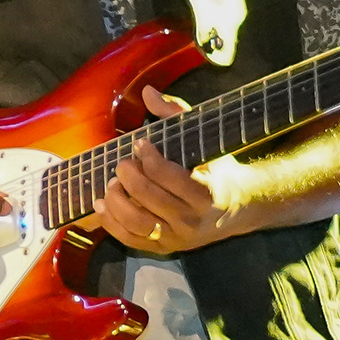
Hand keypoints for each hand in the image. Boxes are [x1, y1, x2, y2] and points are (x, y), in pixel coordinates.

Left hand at [100, 106, 248, 252]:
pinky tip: (101, 204)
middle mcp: (192, 220)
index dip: (148, 157)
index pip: (168, 176)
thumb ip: (175, 115)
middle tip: (122, 163)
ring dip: (116, 202)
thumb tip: (147, 91)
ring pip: (136, 223)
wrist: (239, 209)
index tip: (139, 143)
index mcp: (206, 193)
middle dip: (129, 176)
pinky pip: (131, 240)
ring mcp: (177, 237)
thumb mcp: (204, 141)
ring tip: (112, 184)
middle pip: (148, 198)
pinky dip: (110, 223)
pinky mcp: (164, 248)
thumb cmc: (217, 170)